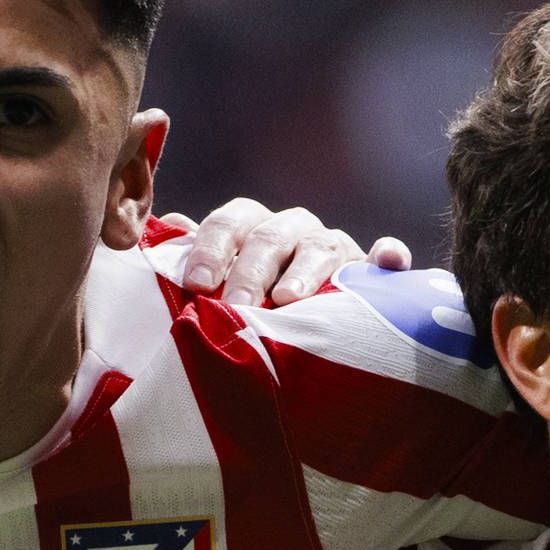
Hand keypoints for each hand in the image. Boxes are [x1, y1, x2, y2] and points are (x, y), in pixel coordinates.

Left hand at [160, 198, 408, 304]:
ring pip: (320, 247)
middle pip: (270, 238)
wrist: (308, 325)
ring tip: (288, 299)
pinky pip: (383, 261)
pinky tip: (388, 262)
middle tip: (235, 306)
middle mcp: (293, 232)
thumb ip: (196, 257)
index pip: (230, 223)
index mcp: (255, 227)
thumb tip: (161, 229)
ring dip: (305, 271)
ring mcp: (334, 250)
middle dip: (250, 272)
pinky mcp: (371, 274)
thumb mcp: (220, 280)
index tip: (196, 284)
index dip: (212, 249)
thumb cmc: (251, 302)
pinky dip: (388, 257)